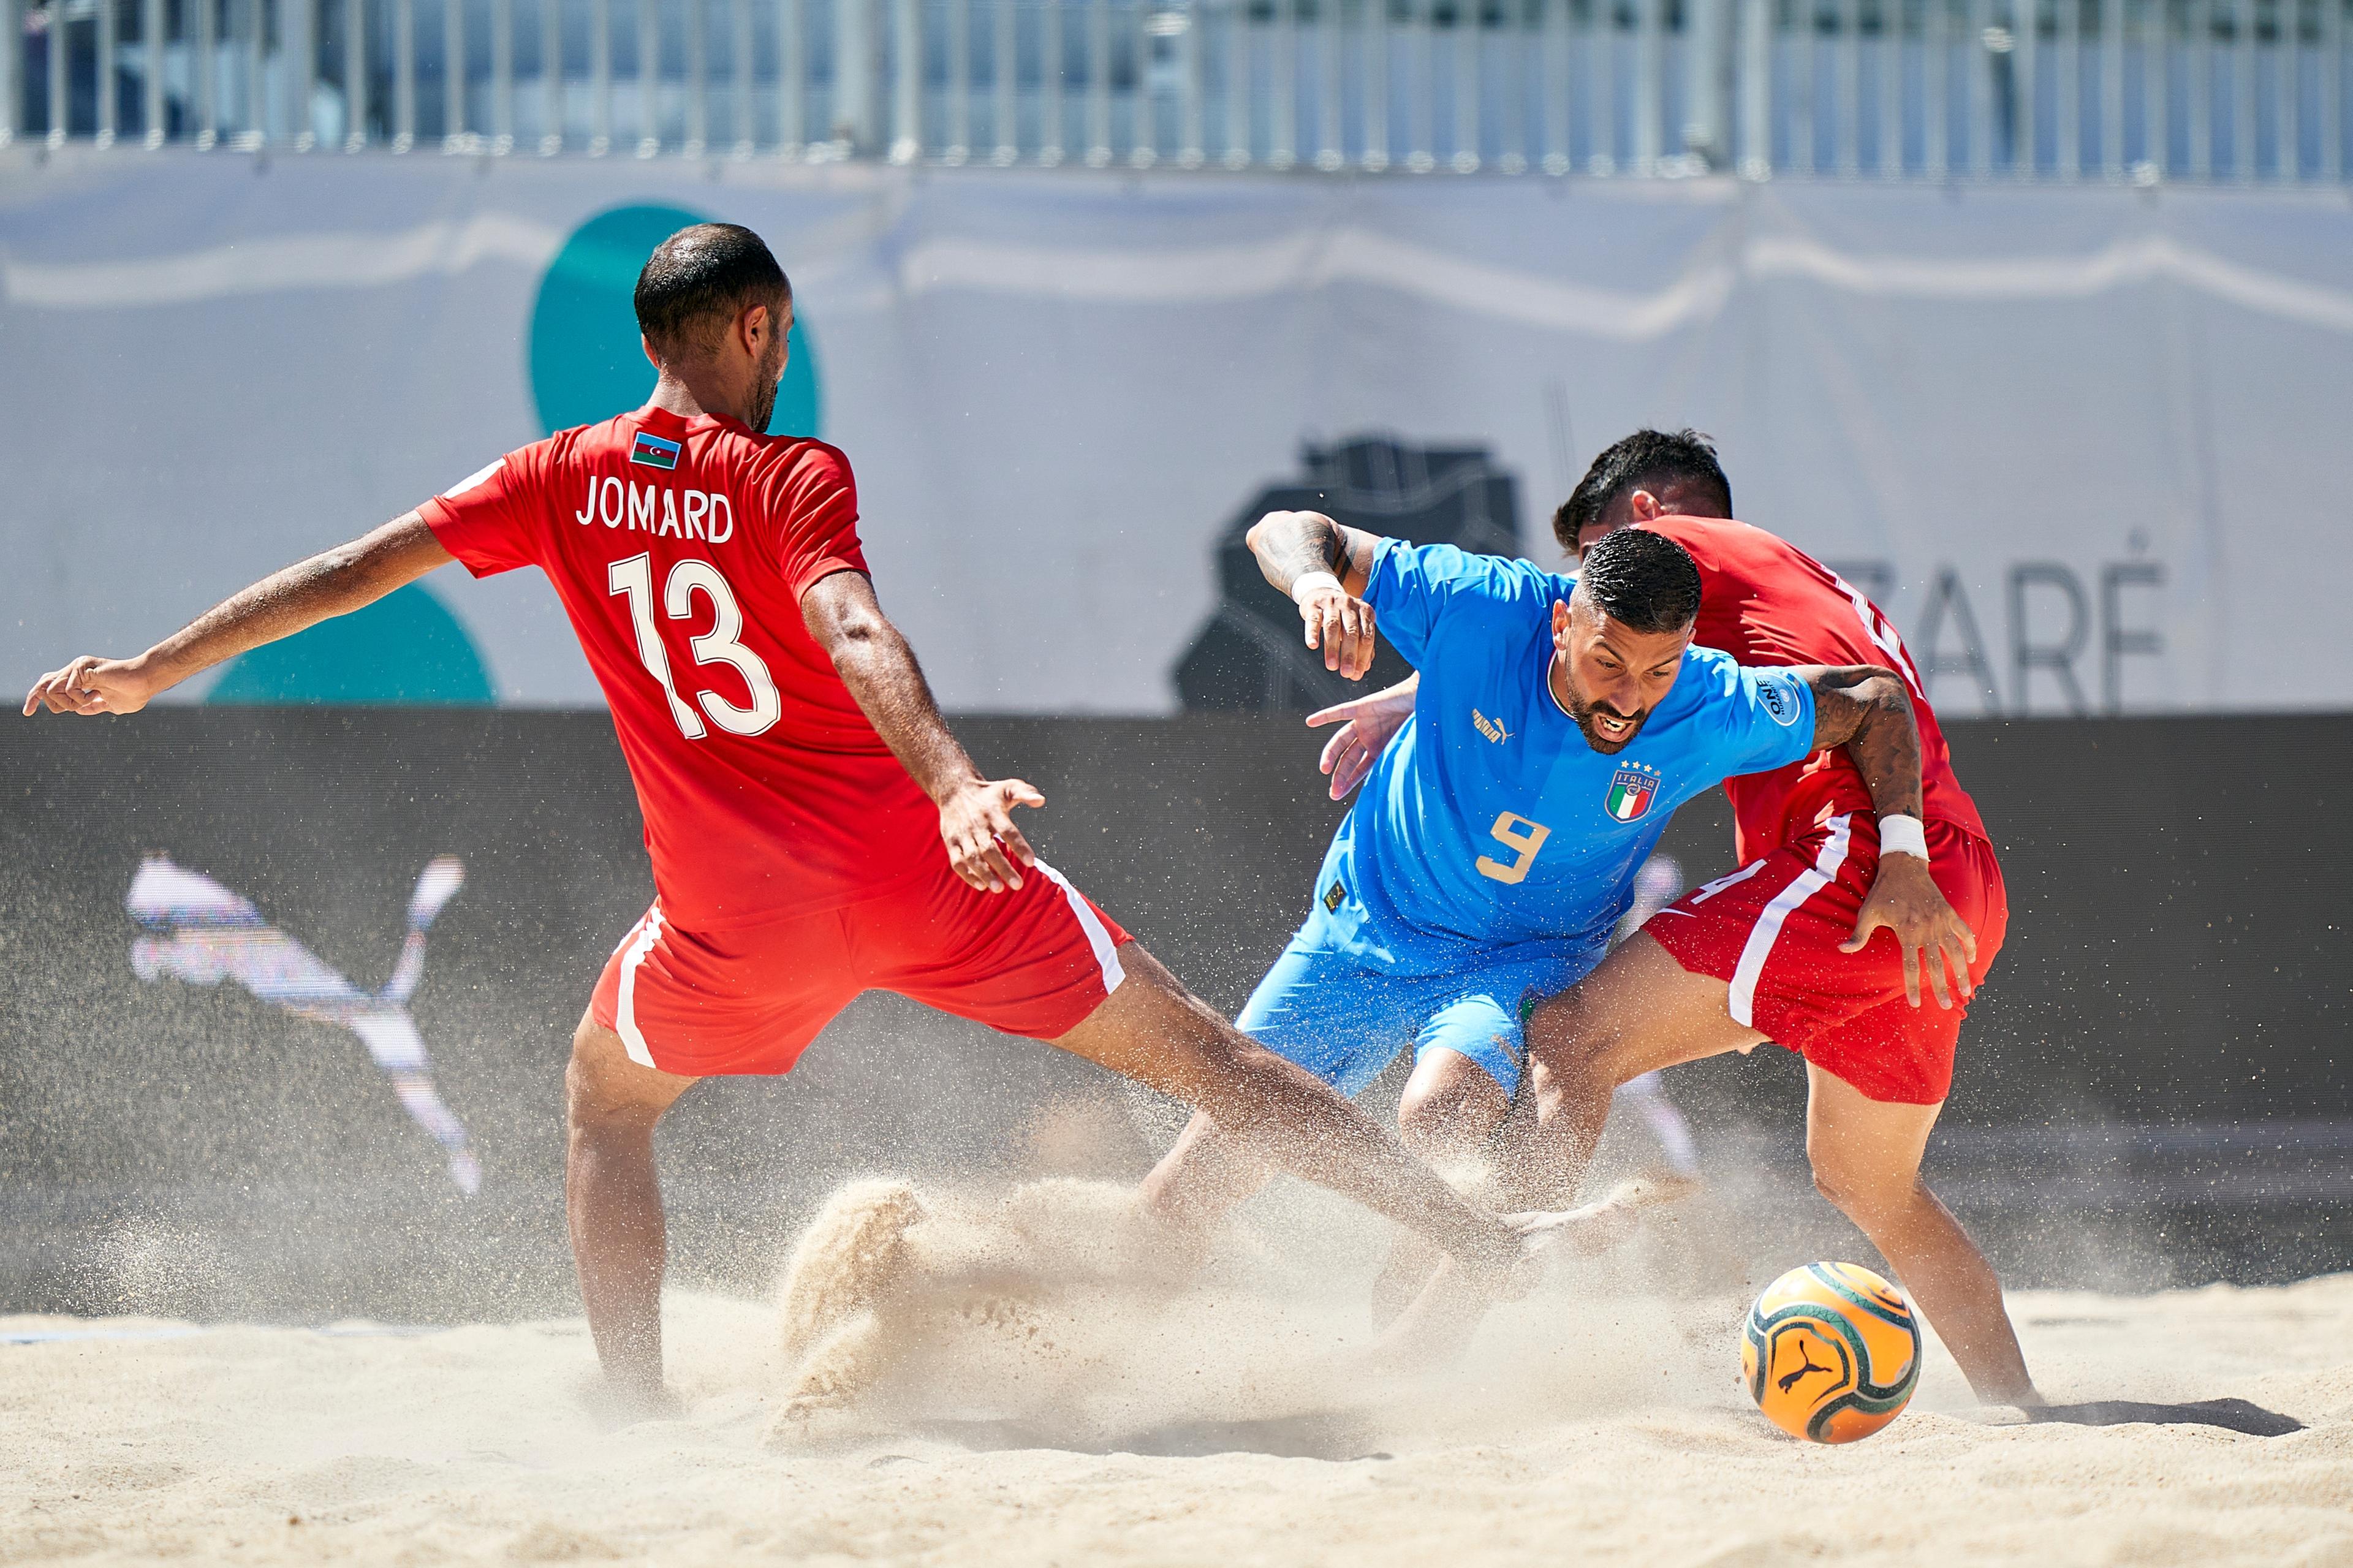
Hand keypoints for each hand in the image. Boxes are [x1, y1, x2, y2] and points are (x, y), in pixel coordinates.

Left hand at [22, 655, 159, 717]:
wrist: (146, 681)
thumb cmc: (135, 692)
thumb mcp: (111, 705)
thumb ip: (94, 707)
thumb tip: (78, 711)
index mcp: (81, 680)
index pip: (49, 686)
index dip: (36, 698)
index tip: (27, 712)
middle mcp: (75, 671)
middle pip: (42, 685)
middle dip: (34, 699)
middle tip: (36, 711)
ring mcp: (77, 667)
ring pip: (51, 689)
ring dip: (68, 704)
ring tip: (88, 703)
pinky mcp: (83, 666)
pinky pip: (67, 689)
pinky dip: (79, 700)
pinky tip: (95, 697)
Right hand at [937, 777, 1043, 893]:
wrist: (955, 790)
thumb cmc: (988, 794)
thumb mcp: (1009, 787)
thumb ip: (1026, 793)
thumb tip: (1041, 801)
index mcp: (993, 812)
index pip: (1008, 831)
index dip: (1019, 846)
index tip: (1031, 862)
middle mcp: (977, 824)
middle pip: (989, 849)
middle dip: (1003, 868)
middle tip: (1018, 885)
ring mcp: (962, 834)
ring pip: (972, 858)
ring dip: (985, 874)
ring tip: (999, 888)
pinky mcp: (951, 842)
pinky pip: (957, 862)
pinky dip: (967, 875)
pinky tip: (981, 886)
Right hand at [1296, 584, 1377, 680]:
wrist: (1321, 593)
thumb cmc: (1342, 615)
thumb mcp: (1356, 626)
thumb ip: (1362, 645)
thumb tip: (1364, 668)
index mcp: (1365, 611)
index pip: (1367, 636)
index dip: (1362, 657)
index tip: (1356, 674)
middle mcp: (1350, 605)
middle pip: (1351, 632)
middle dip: (1350, 655)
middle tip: (1346, 673)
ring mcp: (1332, 603)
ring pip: (1333, 626)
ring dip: (1333, 648)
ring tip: (1332, 666)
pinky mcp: (1314, 605)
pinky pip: (1314, 620)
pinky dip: (1313, 633)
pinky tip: (1313, 645)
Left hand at [1304, 682, 1413, 798]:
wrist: (1428, 696)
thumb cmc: (1423, 722)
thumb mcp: (1410, 748)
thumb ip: (1400, 762)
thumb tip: (1400, 789)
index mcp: (1381, 748)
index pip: (1360, 769)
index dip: (1348, 782)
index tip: (1337, 795)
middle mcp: (1369, 737)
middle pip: (1349, 759)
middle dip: (1340, 776)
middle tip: (1333, 791)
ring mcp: (1365, 722)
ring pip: (1341, 741)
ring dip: (1331, 754)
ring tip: (1324, 769)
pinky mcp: (1363, 706)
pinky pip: (1340, 712)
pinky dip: (1325, 716)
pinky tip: (1310, 722)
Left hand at [1842, 851, 1978, 1008]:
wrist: (1903, 866)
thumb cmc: (1882, 892)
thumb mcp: (1867, 913)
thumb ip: (1858, 934)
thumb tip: (1842, 950)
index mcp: (1907, 931)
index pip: (1911, 965)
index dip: (1912, 986)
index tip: (1914, 1004)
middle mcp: (1927, 928)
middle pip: (1937, 964)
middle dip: (1942, 987)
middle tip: (1945, 1006)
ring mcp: (1941, 920)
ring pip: (1956, 951)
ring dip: (1962, 972)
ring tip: (1966, 990)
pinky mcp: (1950, 912)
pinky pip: (1965, 932)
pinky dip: (1970, 946)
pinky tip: (1972, 960)